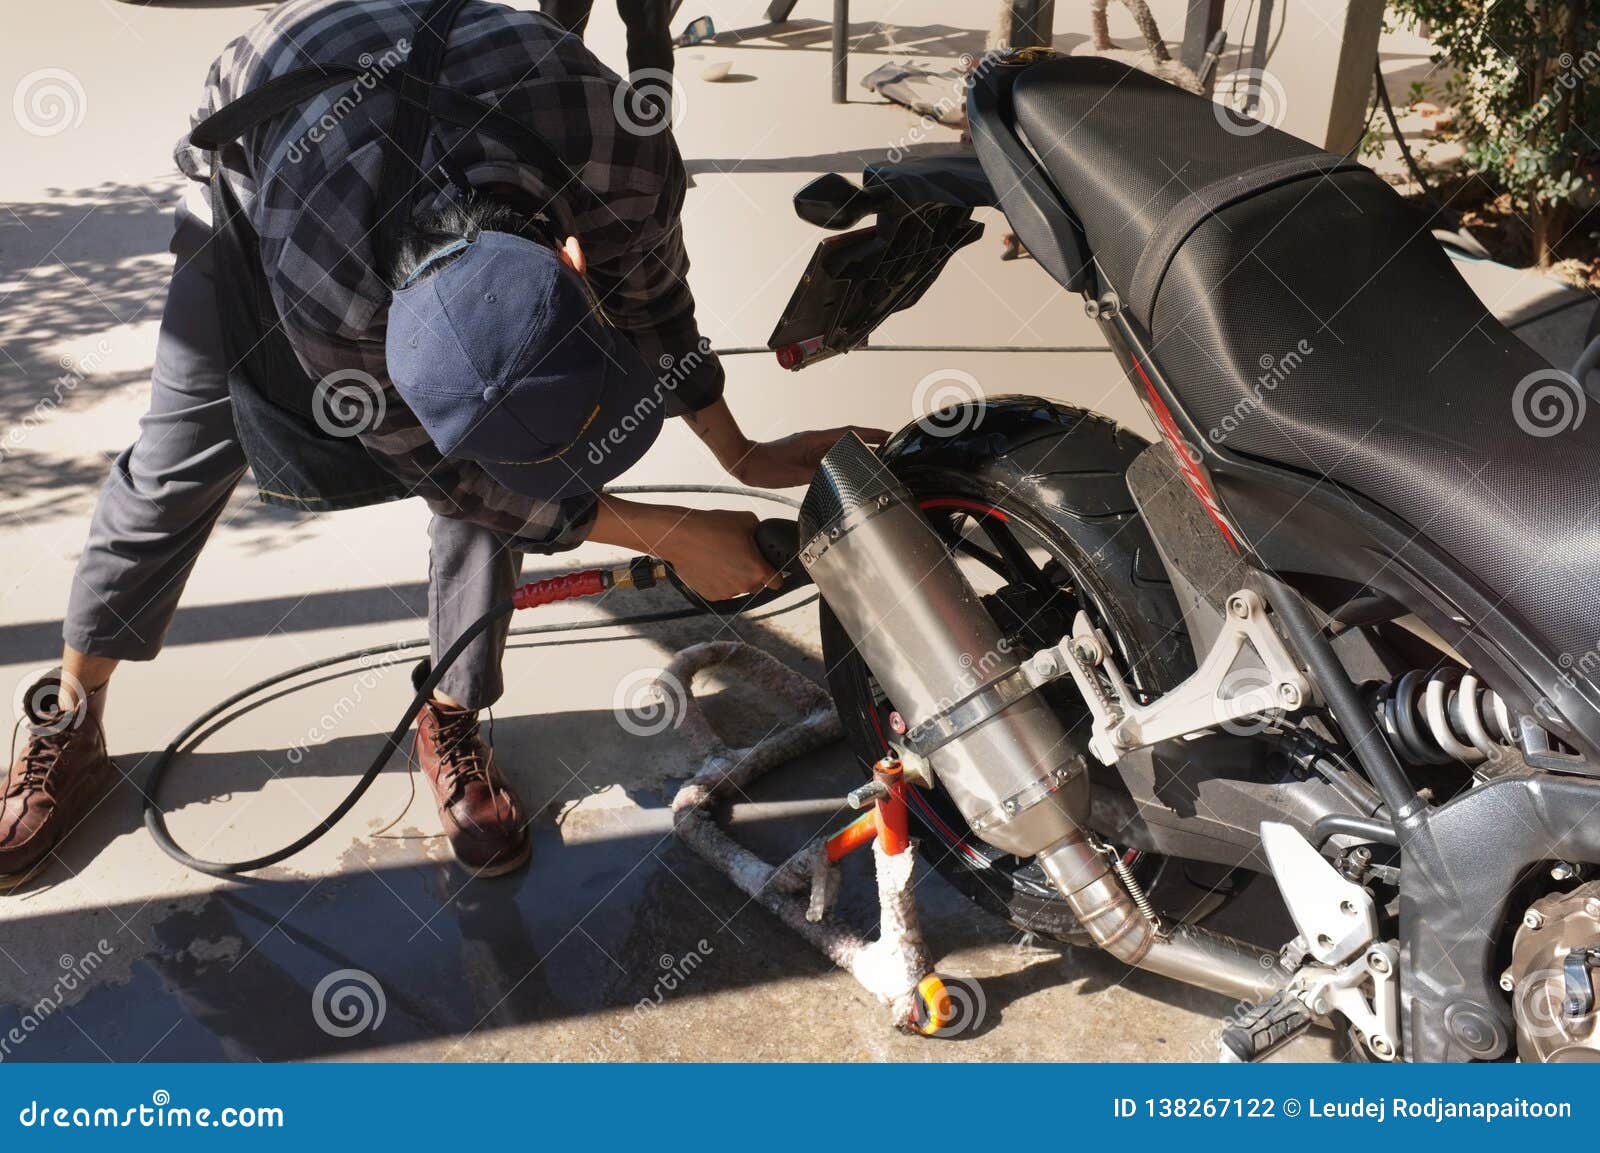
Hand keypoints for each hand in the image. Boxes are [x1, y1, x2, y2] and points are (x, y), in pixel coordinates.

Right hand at [655, 508, 779, 601]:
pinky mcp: (711, 595)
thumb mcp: (746, 520)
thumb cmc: (712, 527)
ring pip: (738, 587)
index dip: (775, 574)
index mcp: (757, 570)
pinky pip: (722, 590)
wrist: (681, 536)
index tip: (770, 569)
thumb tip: (762, 535)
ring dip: (735, 577)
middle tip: (741, 557)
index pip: (777, 582)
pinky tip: (712, 565)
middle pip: (757, 585)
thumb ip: (760, 532)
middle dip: (753, 573)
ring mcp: (727, 592)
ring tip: (722, 558)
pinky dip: (719, 581)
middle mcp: (744, 585)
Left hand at [729, 426, 891, 487]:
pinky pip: (830, 454)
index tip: (887, 434)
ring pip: (840, 445)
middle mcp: (814, 441)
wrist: (746, 464)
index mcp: (814, 440)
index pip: (849, 433)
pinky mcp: (805, 455)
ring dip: (858, 448)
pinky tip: (850, 464)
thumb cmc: (765, 468)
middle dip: (870, 439)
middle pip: (848, 437)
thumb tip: (839, 474)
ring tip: (877, 453)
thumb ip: (818, 473)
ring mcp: (810, 447)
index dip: (870, 433)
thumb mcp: (795, 474)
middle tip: (890, 443)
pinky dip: (844, 456)